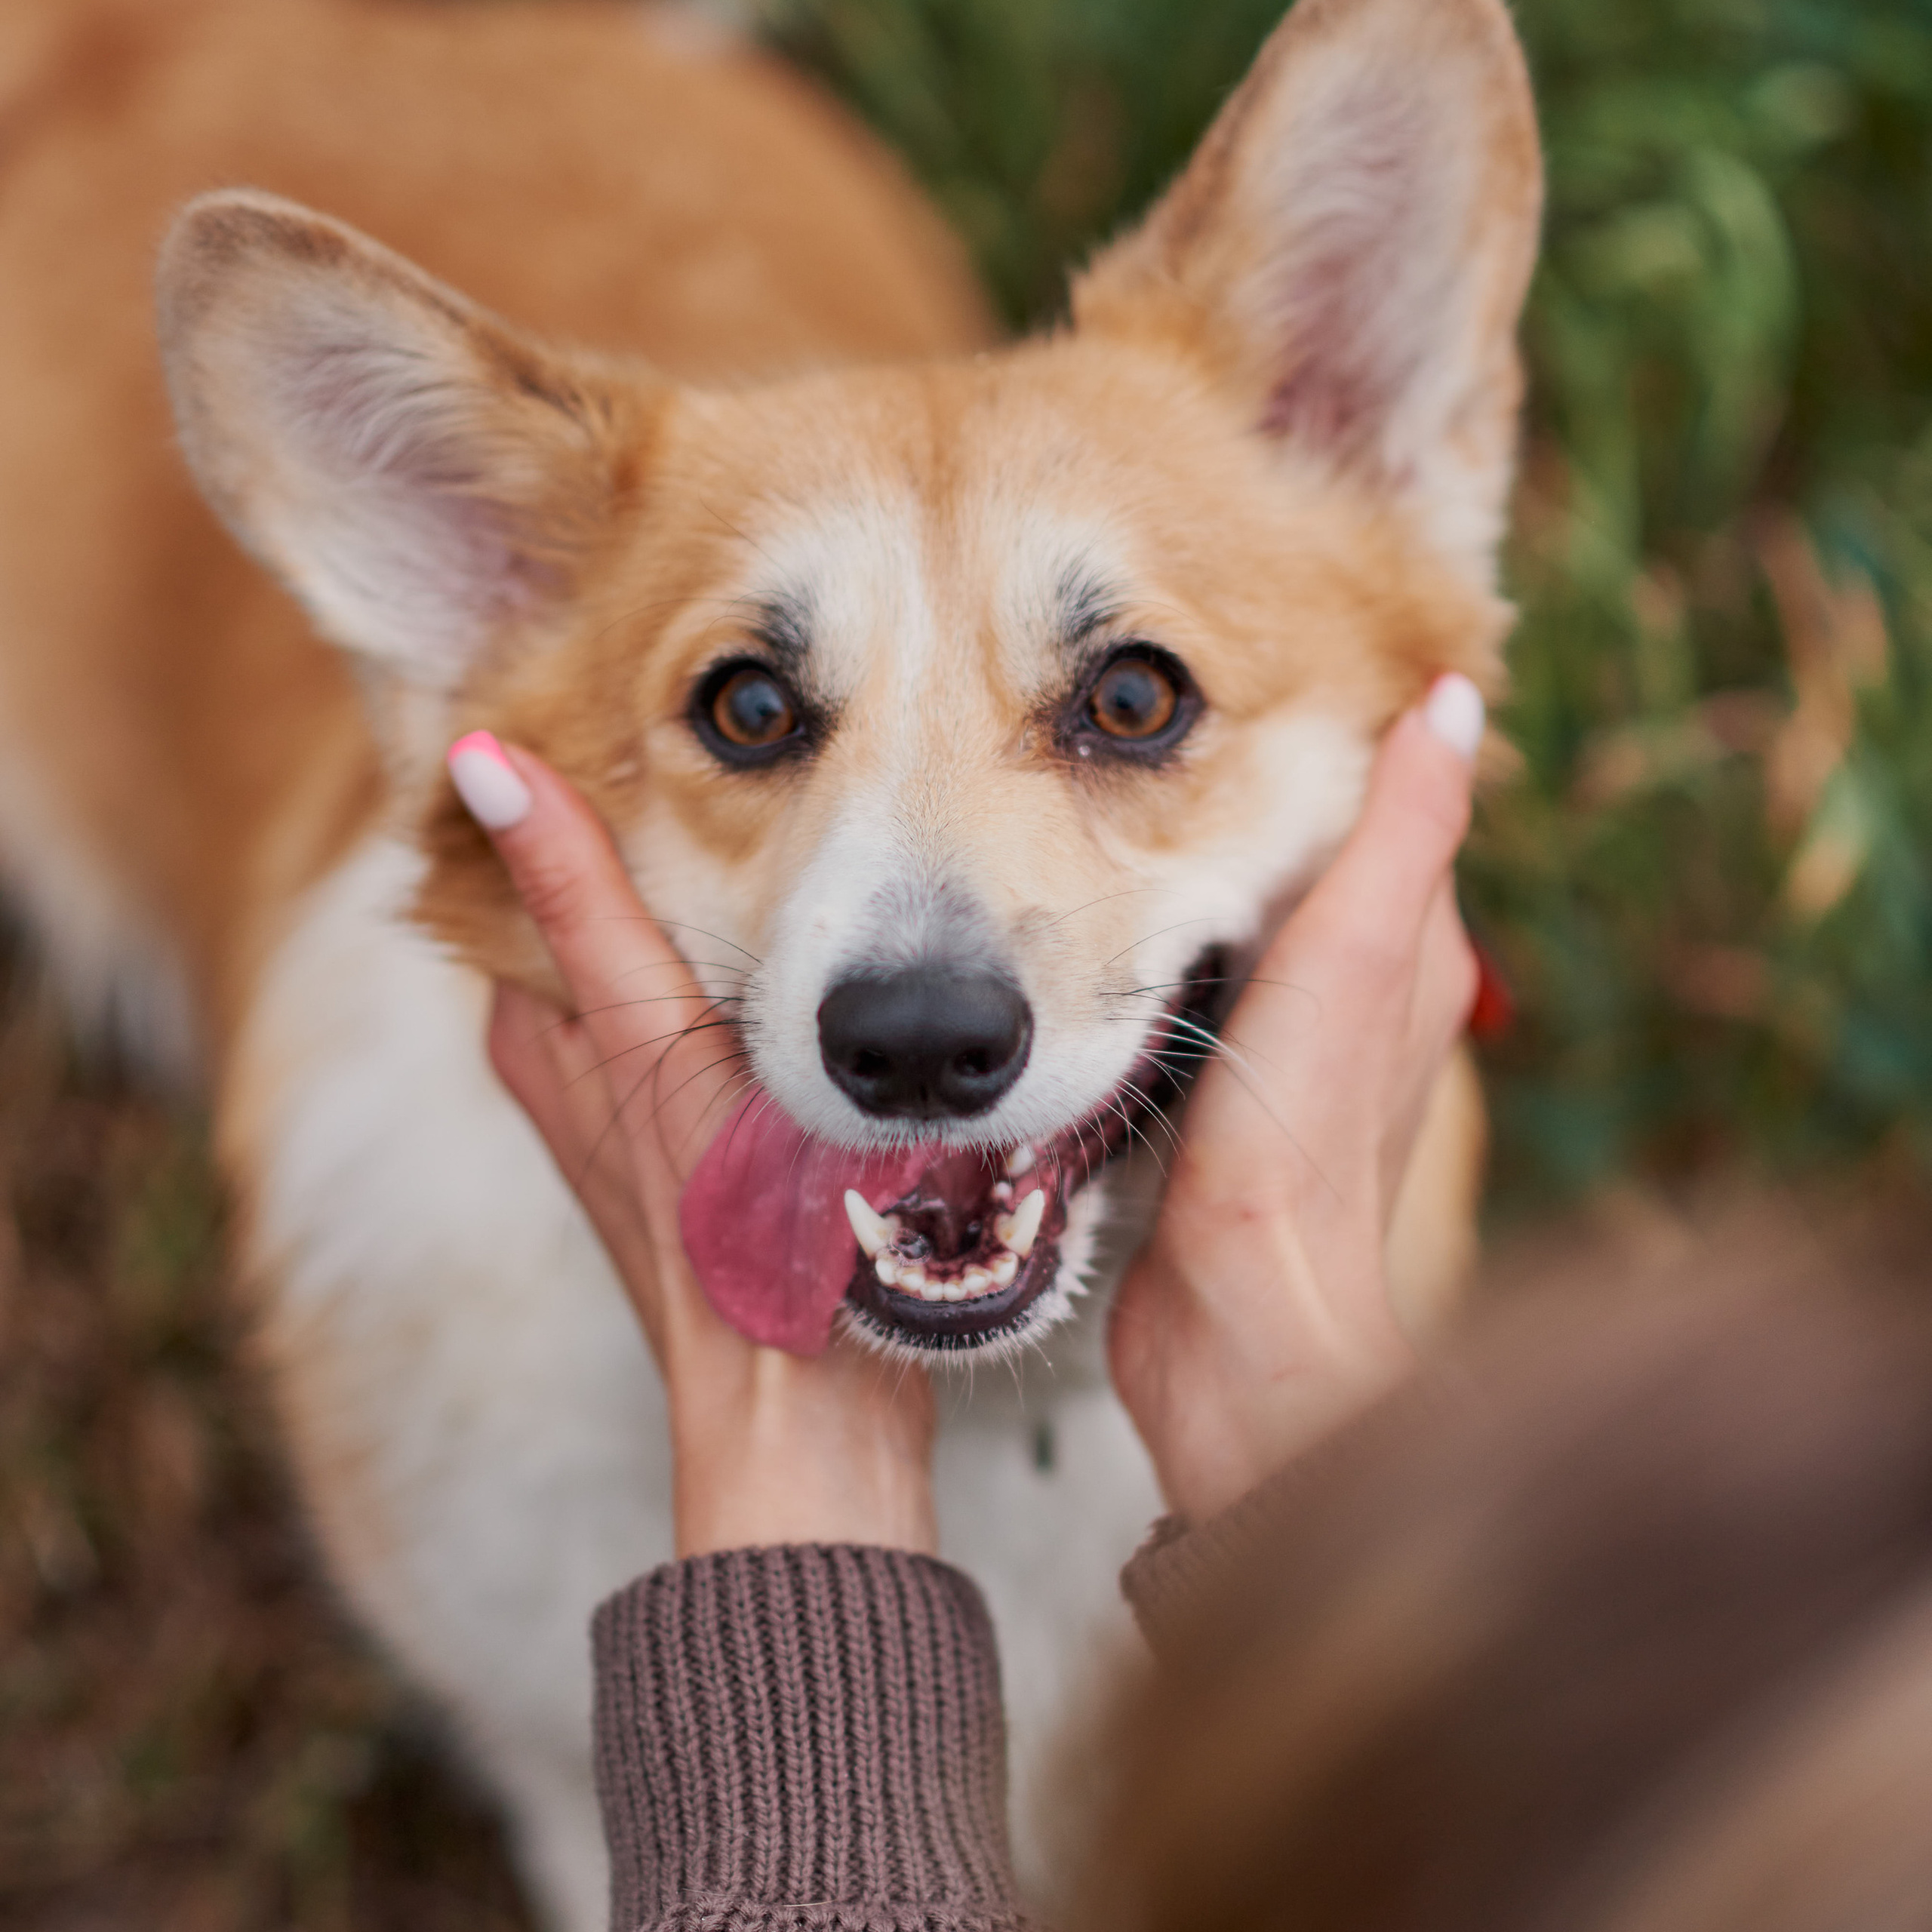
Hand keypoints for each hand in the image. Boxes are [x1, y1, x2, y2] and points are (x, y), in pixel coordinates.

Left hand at [447, 733, 936, 1558]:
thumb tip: (482, 761)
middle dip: (655, 822)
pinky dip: (772, 957)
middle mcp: (586, 1058)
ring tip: (795, 786)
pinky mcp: (739, 1125)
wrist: (809, 1400)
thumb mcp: (651, 1039)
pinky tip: (834, 920)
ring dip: (723, 884)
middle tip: (731, 721)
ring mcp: (664, 1095)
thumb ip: (582, 901)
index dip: (560, 781)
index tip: (626, 685)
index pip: (520, 869)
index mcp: (540, 1029)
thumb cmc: (726, 1228)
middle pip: (606, 902)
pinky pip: (745, 1005)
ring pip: (680, 950)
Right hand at [1109, 677, 1483, 1520]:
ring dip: (1206, 876)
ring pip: (1254, 931)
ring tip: (1121, 809)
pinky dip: (1172, 955)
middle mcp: (1369, 1006)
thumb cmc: (1295, 1142)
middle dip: (1254, 802)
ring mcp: (1294, 1060)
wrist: (1235, 1322)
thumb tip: (1455, 697)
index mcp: (1418, 958)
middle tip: (1155, 734)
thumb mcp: (1353, 960)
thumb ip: (1402, 833)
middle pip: (1317, 867)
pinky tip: (1112, 942)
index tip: (1250, 678)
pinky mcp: (1225, 1108)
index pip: (1393, 812)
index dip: (1335, 743)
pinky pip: (1204, 998)